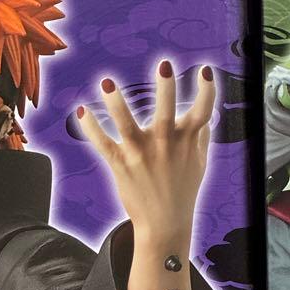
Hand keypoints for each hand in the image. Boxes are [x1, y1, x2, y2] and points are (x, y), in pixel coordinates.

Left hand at [78, 61, 213, 244]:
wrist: (165, 225)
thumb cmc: (183, 191)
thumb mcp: (200, 164)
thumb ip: (201, 137)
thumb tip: (206, 118)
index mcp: (187, 141)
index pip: (202, 112)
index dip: (207, 91)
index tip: (205, 71)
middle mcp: (165, 145)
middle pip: (167, 112)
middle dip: (166, 89)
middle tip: (165, 64)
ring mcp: (141, 154)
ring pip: (127, 124)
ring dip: (117, 104)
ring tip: (107, 83)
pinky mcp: (120, 164)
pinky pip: (103, 143)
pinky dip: (90, 128)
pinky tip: (82, 111)